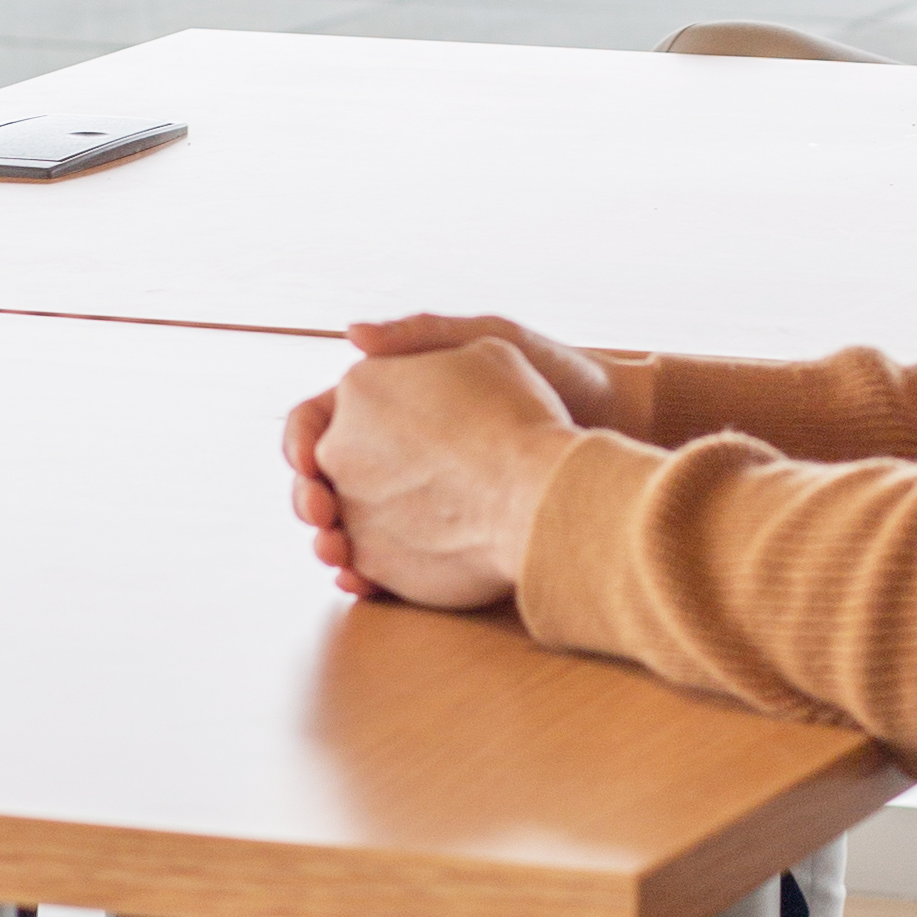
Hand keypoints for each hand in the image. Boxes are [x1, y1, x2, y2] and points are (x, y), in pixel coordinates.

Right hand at [287, 316, 646, 564]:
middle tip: (323, 518)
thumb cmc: (559, 374)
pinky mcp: (443, 542)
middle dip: (309, 502)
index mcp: (393, 405)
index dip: (301, 443)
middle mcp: (396, 455)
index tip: (309, 460)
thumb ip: (423, 334)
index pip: (320, 422)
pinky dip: (368, 575)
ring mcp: (418, 502)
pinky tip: (363, 583)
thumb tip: (350, 333)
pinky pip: (390, 562)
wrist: (615, 427)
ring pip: (349, 527)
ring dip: (330, 544)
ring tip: (339, 558)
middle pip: (325, 482)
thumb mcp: (493, 342)